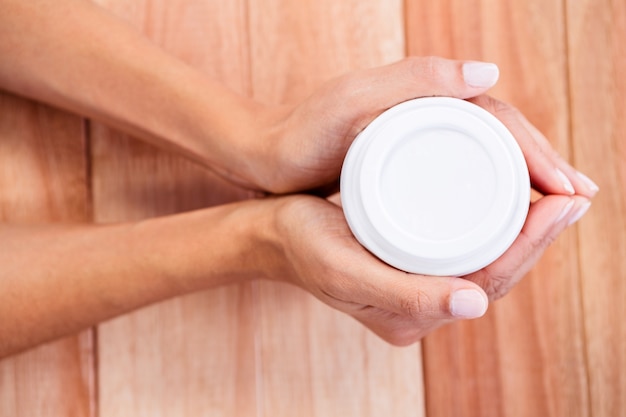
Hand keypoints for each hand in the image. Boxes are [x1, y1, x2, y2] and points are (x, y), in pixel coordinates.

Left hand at [246, 56, 598, 196]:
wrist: (269, 157)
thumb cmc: (303, 130)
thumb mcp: (351, 102)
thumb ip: (412, 79)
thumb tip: (488, 73)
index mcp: (427, 95)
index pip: (499, 120)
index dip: (539, 153)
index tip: (569, 190)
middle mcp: (430, 114)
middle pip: (502, 140)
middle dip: (545, 170)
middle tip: (577, 205)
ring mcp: (420, 142)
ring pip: (486, 163)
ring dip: (524, 188)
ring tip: (552, 218)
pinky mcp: (408, 167)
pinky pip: (461, 179)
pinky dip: (488, 199)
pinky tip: (501, 221)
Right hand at [269, 192, 589, 345]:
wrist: (269, 235)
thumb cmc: (300, 243)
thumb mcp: (344, 267)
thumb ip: (406, 293)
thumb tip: (475, 303)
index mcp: (408, 315)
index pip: (489, 283)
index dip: (531, 245)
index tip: (563, 202)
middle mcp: (419, 309)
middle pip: (496, 275)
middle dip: (540, 237)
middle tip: (572, 194)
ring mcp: (417, 291)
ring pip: (487, 264)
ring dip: (524, 233)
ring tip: (552, 196)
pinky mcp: (411, 271)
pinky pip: (467, 255)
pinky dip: (496, 231)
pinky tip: (512, 207)